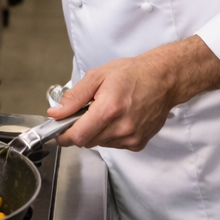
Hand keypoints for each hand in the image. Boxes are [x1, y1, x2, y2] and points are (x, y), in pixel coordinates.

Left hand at [51, 36, 219, 150]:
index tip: (58, 130)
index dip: (64, 135)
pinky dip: (110, 135)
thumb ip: (74, 97)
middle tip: (85, 112)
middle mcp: (121, 128)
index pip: (78, 136)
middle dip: (80, 130)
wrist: (163, 79)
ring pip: (100, 144)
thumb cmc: (132, 74)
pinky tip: (118, 119)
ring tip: (105, 112)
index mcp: (108, 110)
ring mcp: (131, 138)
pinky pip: (114, 145)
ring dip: (96, 132)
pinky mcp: (138, 143)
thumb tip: (56, 113)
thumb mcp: (97, 77)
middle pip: (87, 141)